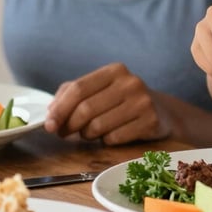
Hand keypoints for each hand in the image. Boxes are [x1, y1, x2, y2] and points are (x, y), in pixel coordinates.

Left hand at [44, 63, 169, 144]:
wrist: (162, 112)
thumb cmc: (122, 101)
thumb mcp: (99, 89)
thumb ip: (72, 94)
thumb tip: (50, 112)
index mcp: (114, 70)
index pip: (78, 89)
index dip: (59, 109)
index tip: (49, 125)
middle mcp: (130, 82)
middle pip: (85, 109)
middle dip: (69, 125)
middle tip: (65, 133)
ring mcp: (142, 101)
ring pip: (97, 126)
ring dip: (87, 135)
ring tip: (92, 132)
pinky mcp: (150, 121)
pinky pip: (113, 138)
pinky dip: (106, 141)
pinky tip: (112, 135)